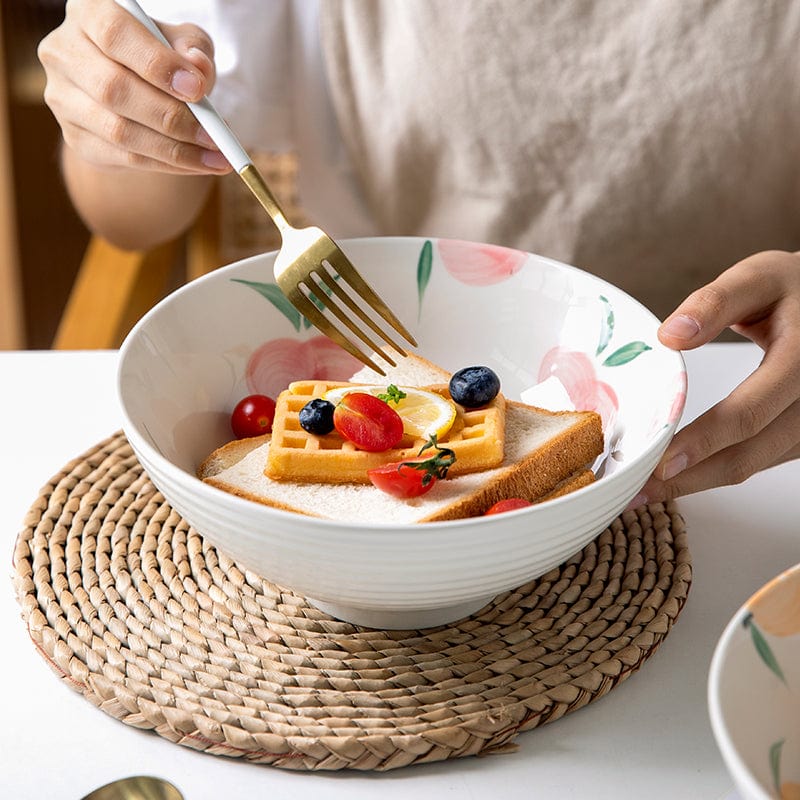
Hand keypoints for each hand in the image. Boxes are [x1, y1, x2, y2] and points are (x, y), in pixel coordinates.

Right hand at [38, 0, 228, 174]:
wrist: (139, 92)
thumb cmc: (162, 56)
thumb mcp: (182, 42)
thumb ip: (192, 48)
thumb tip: (198, 68)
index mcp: (88, 11)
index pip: (114, 34)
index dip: (157, 64)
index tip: (197, 89)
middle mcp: (63, 52)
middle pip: (114, 89)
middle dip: (171, 117)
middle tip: (214, 136)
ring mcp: (63, 98)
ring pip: (119, 131)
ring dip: (175, 150)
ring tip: (216, 158)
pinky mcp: (76, 137)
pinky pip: (124, 157)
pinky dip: (167, 164)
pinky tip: (197, 164)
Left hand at [636, 249, 799, 504]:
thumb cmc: (793, 289)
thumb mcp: (757, 279)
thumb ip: (714, 303)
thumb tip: (669, 336)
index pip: (750, 411)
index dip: (705, 441)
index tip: (660, 463)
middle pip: (751, 452)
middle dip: (691, 478)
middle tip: (638, 491)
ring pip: (756, 464)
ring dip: (701, 482)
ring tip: (647, 491)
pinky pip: (761, 459)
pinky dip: (718, 469)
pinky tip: (682, 475)